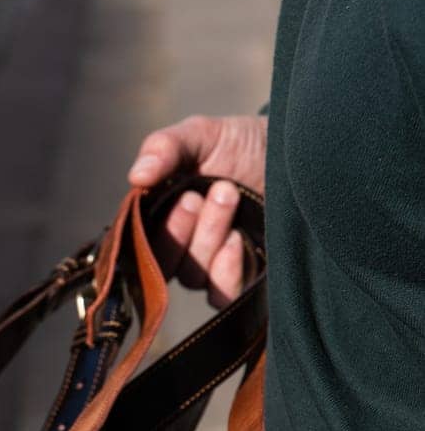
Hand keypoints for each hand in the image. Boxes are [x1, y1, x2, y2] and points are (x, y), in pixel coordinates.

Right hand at [127, 113, 267, 306]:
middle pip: (161, 265)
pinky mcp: (240, 281)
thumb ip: (164, 148)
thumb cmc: (242, 143)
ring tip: (229, 196)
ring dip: (208, 238)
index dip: (152, 229)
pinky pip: (221, 295)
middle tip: (198, 195)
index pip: (138, 242)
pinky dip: (226, 271)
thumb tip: (136, 177)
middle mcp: (181, 247)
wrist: (293, 153)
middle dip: (180, 232)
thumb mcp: (202, 134)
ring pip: (192, 276)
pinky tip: (237, 240)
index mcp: (161, 217)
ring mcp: (209, 267)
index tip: (180, 195)